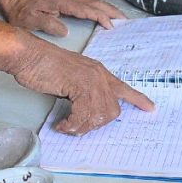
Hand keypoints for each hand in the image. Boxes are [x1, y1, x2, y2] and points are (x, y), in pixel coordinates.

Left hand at [1, 0, 125, 36]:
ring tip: (120, 18)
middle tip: (125, 21)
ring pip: (95, 2)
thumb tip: (65, 31)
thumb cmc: (21, 11)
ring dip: (109, 9)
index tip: (111, 26)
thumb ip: (48, 25)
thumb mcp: (30, 21)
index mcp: (62, 2)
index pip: (87, 9)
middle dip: (112, 11)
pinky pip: (90, 3)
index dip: (101, 17)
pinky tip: (104, 14)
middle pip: (96, 3)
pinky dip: (101, 8)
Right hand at [8, 33, 154, 134]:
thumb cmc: (45, 67)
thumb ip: (83, 93)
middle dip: (95, 124)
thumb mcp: (70, 80)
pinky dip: (71, 124)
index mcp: (99, 72)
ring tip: (66, 125)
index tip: (151, 108)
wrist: (30, 55)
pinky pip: (82, 114)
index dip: (138, 100)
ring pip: (98, 115)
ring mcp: (90, 79)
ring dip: (81, 127)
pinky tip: (62, 123)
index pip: (124, 88)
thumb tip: (86, 114)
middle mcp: (99, 75)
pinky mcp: (78, 85)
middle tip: (76, 126)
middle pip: (112, 111)